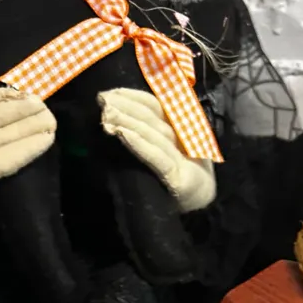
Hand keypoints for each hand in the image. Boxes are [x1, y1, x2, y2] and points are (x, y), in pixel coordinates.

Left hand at [98, 88, 216, 213]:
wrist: (200, 209)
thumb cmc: (176, 180)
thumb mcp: (162, 153)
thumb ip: (149, 133)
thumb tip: (116, 113)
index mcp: (178, 129)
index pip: (155, 106)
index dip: (134, 97)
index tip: (110, 93)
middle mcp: (181, 139)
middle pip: (151, 118)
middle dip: (126, 107)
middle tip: (102, 101)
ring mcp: (182, 159)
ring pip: (152, 134)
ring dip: (128, 122)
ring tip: (107, 114)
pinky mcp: (178, 178)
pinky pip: (156, 157)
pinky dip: (139, 144)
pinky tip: (121, 134)